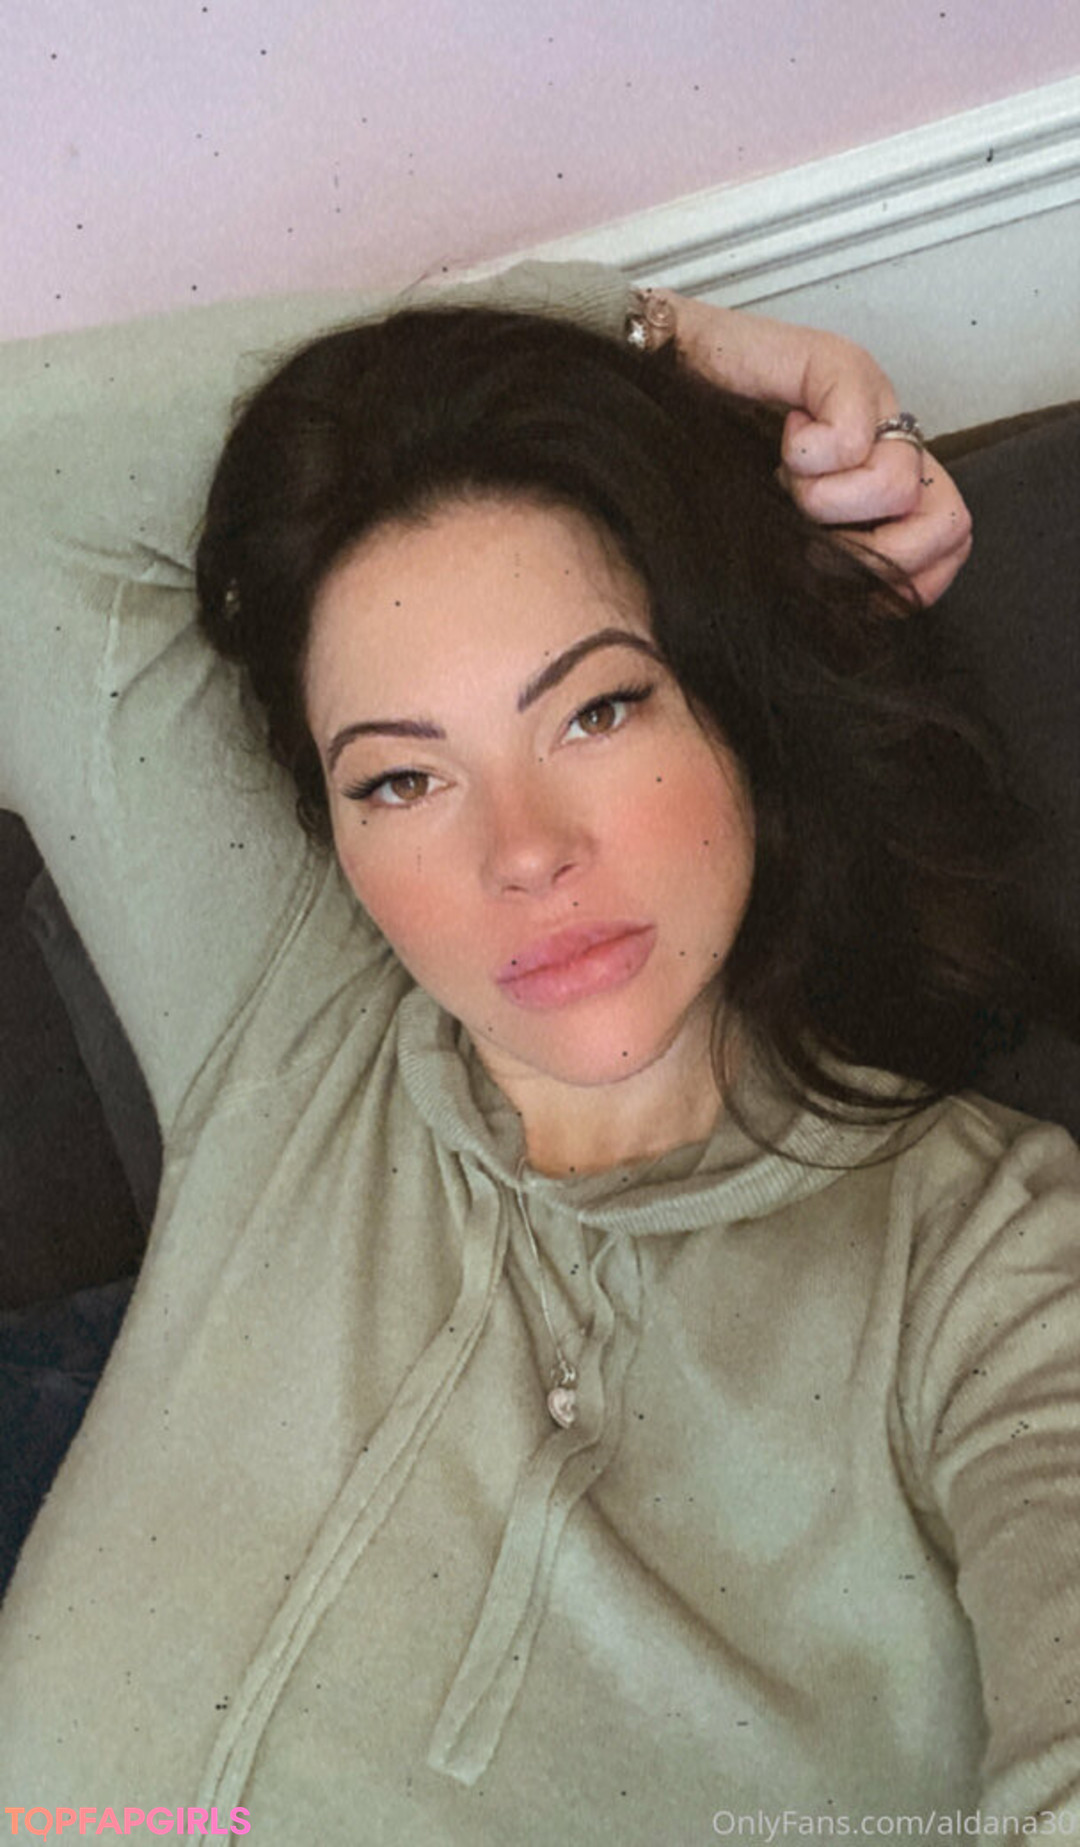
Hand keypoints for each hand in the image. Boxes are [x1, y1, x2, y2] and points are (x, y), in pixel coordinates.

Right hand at [657, 290, 972, 606]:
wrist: (644, 404)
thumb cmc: (701, 480)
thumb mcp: (775, 554)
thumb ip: (824, 585)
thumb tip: (854, 614)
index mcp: (882, 493)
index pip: (948, 549)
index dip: (900, 585)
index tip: (835, 584)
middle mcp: (888, 446)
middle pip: (950, 524)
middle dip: (876, 557)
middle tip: (810, 538)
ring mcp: (871, 403)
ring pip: (900, 485)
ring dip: (823, 504)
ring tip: (784, 479)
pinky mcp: (838, 365)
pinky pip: (853, 440)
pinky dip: (804, 459)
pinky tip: (779, 439)